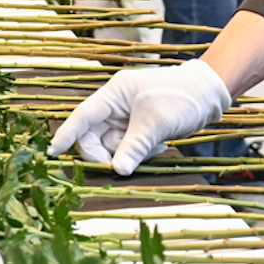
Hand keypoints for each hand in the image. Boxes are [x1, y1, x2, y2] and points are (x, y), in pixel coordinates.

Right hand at [48, 59, 233, 174]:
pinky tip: (160, 146)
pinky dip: (140, 153)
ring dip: (128, 154)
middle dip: (105, 154)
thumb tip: (117, 170)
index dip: (67, 134)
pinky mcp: (138, 129)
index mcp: (114, 93)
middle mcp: (116, 105)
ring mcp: (126, 118)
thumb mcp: (157, 121)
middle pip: (94, 136)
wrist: (210, 94)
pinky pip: (128, 149)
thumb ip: (134, 146)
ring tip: (154, 147)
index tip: (53, 152)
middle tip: (121, 166)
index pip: (83, 116)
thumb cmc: (182, 97)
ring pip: (112, 146)